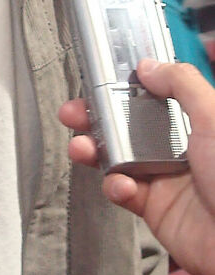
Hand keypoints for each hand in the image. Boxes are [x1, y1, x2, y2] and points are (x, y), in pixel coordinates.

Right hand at [59, 59, 214, 274]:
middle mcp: (177, 146)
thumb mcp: (213, 116)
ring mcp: (165, 177)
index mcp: (193, 120)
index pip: (151, 95)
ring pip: (118, 156)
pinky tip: (121, 185)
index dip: (122, 86)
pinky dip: (115, 186)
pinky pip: (124, 191)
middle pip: (126, 124)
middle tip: (73, 112)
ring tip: (80, 147)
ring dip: (94, 150)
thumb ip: (181, 84)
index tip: (97, 79)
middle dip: (95, 117)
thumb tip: (147, 65)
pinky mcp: (156, 208)